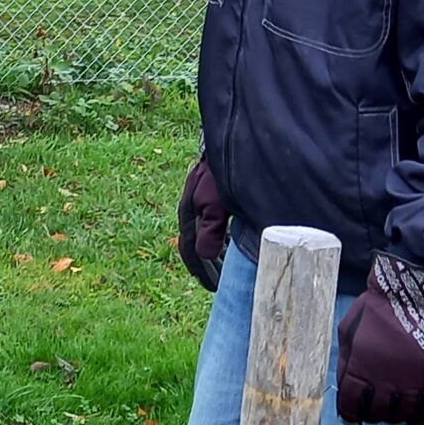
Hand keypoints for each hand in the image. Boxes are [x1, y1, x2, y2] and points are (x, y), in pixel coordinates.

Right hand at [176, 159, 226, 291]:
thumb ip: (210, 227)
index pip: (191, 249)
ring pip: (207, 234)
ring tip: (226, 267)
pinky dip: (223, 238)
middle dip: (208, 265)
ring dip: (216, 252)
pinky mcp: (215, 195)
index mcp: (190, 212)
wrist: (232, 137)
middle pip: (198, 244)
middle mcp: (194, 208)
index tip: (213, 287)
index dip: (201, 270)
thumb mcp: (217, 200)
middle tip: (220, 283)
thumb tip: (203, 255)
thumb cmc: (224, 169)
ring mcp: (204, 200)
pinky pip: (216, 224)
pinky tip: (233, 241)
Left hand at [335, 255, 423, 424]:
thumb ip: (345, 363)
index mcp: (360, 370)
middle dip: (373, 414)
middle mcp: (386, 382)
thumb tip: (345, 389)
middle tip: (376, 408)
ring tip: (395, 408)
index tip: (353, 418)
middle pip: (377, 415)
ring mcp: (414, 383)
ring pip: (402, 416)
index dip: (350, 416)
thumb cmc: (374, 312)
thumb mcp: (346, 334)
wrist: (411, 295)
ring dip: (396, 415)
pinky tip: (417, 419)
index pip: (351, 407)